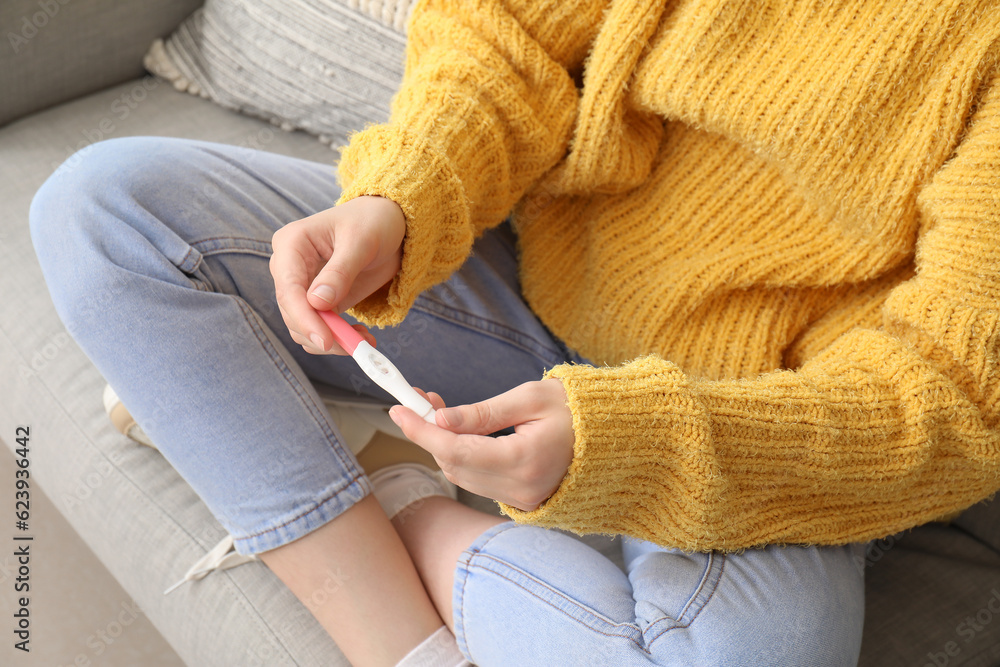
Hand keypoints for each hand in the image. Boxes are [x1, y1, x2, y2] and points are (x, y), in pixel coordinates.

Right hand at [269, 196, 404, 354]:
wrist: (389, 222)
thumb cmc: (374, 221)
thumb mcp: (362, 241)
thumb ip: (340, 272)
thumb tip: (317, 303)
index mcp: (292, 244)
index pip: (288, 289)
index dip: (304, 318)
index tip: (326, 340)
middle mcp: (290, 267)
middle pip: (292, 313)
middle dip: (321, 333)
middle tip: (356, 345)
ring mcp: (303, 286)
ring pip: (303, 326)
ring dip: (332, 340)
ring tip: (365, 339)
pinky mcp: (319, 301)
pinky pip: (320, 328)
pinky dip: (338, 339)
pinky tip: (361, 335)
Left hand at [388, 379, 574, 510]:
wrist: (613, 436)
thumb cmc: (575, 409)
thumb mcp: (528, 398)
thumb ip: (481, 413)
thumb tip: (439, 419)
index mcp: (524, 460)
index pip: (456, 449)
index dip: (422, 430)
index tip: (399, 409)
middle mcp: (520, 488)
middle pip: (453, 465)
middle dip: (428, 434)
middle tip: (419, 400)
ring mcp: (522, 499)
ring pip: (462, 475)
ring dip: (442, 445)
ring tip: (438, 410)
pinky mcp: (522, 500)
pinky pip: (478, 480)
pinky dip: (461, 457)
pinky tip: (458, 433)